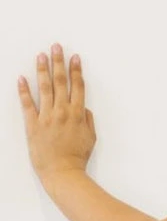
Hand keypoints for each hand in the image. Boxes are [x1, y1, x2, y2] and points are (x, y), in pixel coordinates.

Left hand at [18, 44, 95, 180]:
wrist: (63, 173)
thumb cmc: (77, 158)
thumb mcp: (90, 139)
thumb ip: (88, 121)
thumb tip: (84, 108)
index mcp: (77, 114)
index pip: (78, 87)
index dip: (76, 71)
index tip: (75, 58)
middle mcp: (62, 111)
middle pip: (61, 82)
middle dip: (59, 62)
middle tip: (56, 47)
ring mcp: (47, 116)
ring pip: (45, 88)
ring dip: (43, 70)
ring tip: (40, 56)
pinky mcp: (33, 124)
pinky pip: (27, 103)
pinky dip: (23, 90)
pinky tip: (21, 78)